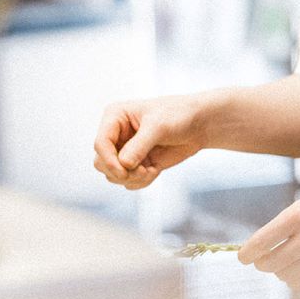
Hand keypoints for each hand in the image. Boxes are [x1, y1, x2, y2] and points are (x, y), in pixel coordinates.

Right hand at [92, 94, 206, 189]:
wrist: (199, 125)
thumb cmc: (179, 115)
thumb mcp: (159, 126)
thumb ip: (139, 146)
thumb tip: (123, 165)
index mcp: (115, 117)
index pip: (100, 144)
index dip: (109, 160)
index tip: (124, 171)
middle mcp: (116, 134)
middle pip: (101, 163)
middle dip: (120, 172)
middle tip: (142, 171)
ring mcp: (125, 150)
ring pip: (113, 175)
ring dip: (132, 178)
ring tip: (150, 170)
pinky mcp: (136, 164)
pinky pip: (128, 182)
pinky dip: (141, 181)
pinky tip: (155, 170)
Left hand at [238, 184, 299, 289]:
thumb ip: (289, 221)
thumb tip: (262, 245)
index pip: (263, 240)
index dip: (248, 252)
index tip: (243, 257)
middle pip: (270, 262)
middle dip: (262, 262)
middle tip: (262, 259)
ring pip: (284, 275)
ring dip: (280, 269)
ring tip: (289, 258)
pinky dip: (295, 277)